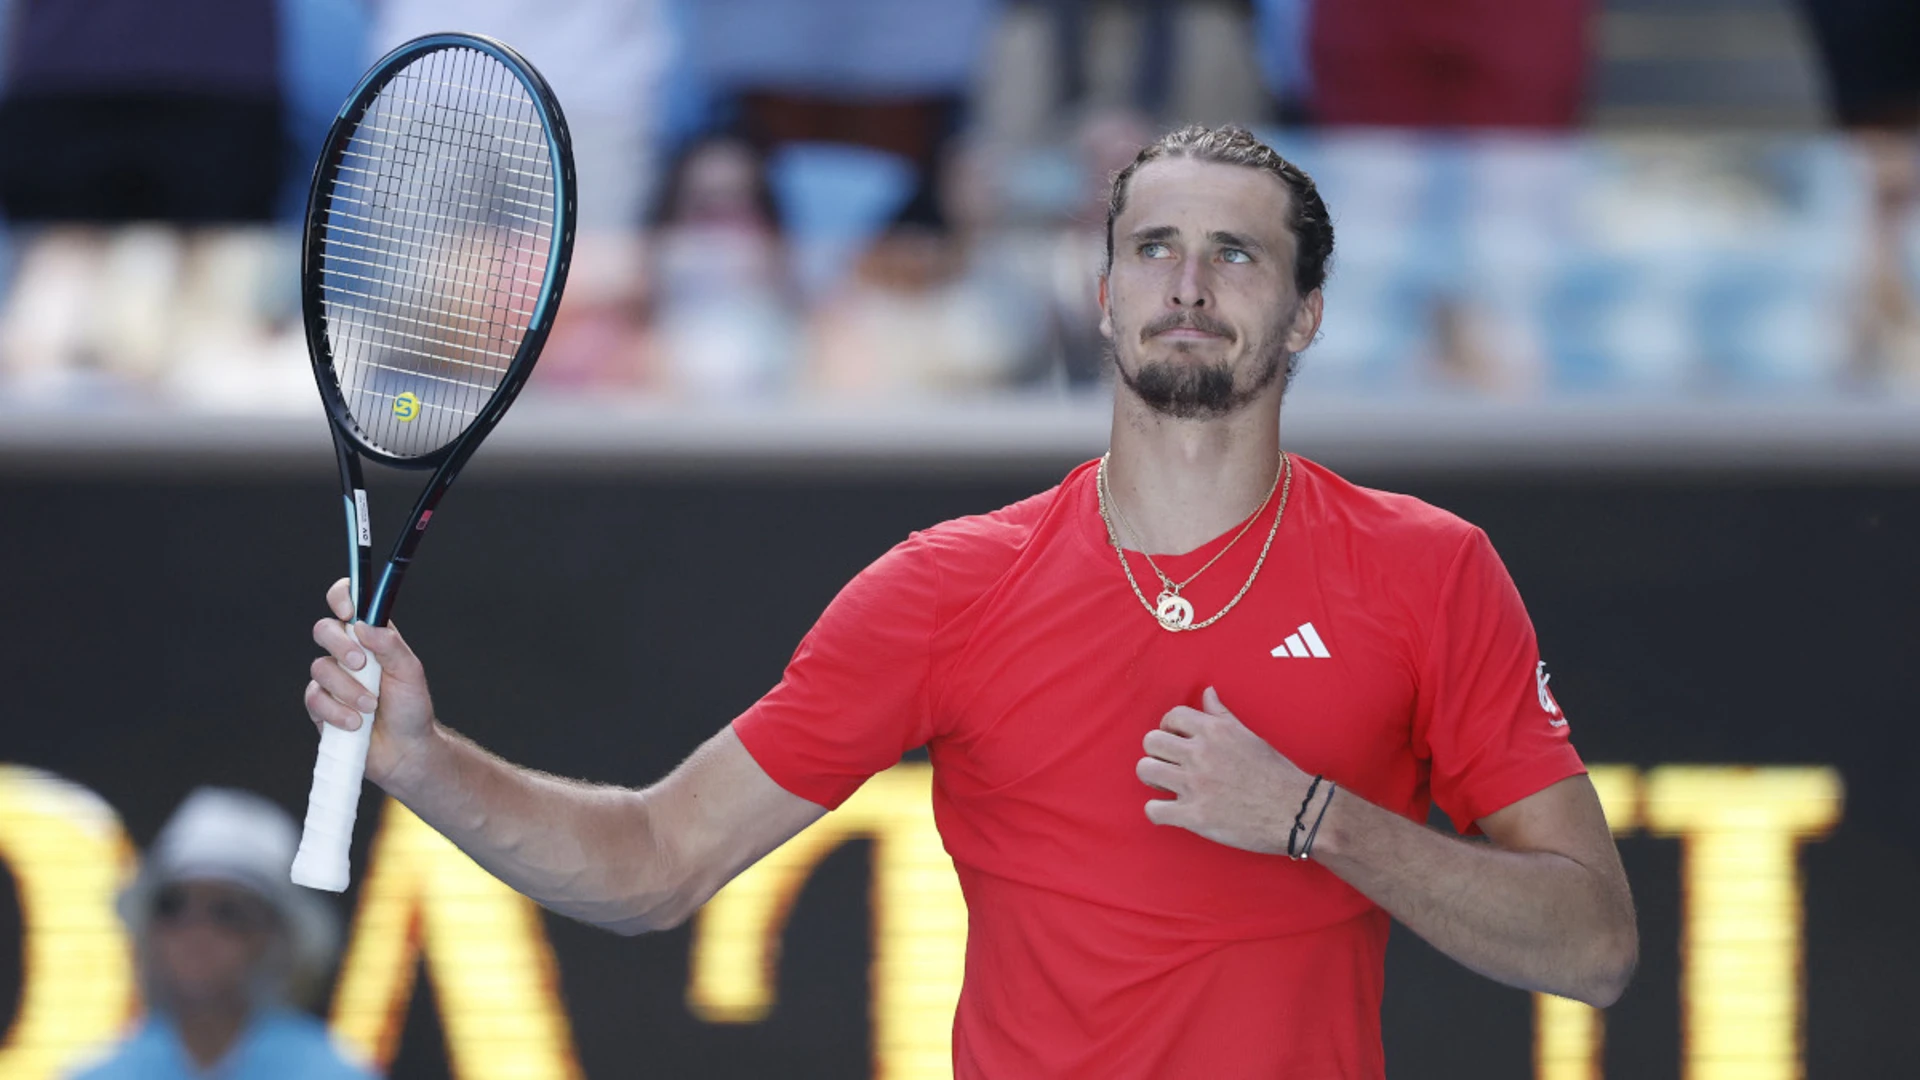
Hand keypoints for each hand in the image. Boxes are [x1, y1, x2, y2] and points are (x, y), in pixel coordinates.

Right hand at [304, 578, 439, 788]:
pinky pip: (314, 698)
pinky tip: (355, 723)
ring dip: (347, 688)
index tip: (348, 610)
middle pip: (324, 630)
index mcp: (371, 638)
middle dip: (341, 646)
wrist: (405, 751)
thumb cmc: (411, 709)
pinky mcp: (321, 706)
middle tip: (361, 664)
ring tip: (370, 707)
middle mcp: (347, 655)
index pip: (349, 604)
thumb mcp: (410, 673)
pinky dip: (336, 711)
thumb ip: (391, 645)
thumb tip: (364, 624)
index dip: (342, 597)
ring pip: (320, 667)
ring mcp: (332, 680)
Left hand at [1136, 686, 1311, 854]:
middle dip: (1157, 752)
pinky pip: (1154, 809)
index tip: (1176, 740)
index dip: (1169, 728)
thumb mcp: (1248, 735)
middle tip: (1170, 764)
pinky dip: (1158, 811)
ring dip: (1153, 778)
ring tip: (1167, 785)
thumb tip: (1207, 693)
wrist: (1294, 811)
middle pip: (1151, 742)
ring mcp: (1195, 785)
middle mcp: (1200, 754)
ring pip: (1145, 770)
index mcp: (1214, 731)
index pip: (1172, 716)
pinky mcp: (1194, 815)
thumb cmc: (1275, 773)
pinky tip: (1172, 811)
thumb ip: (1221, 715)